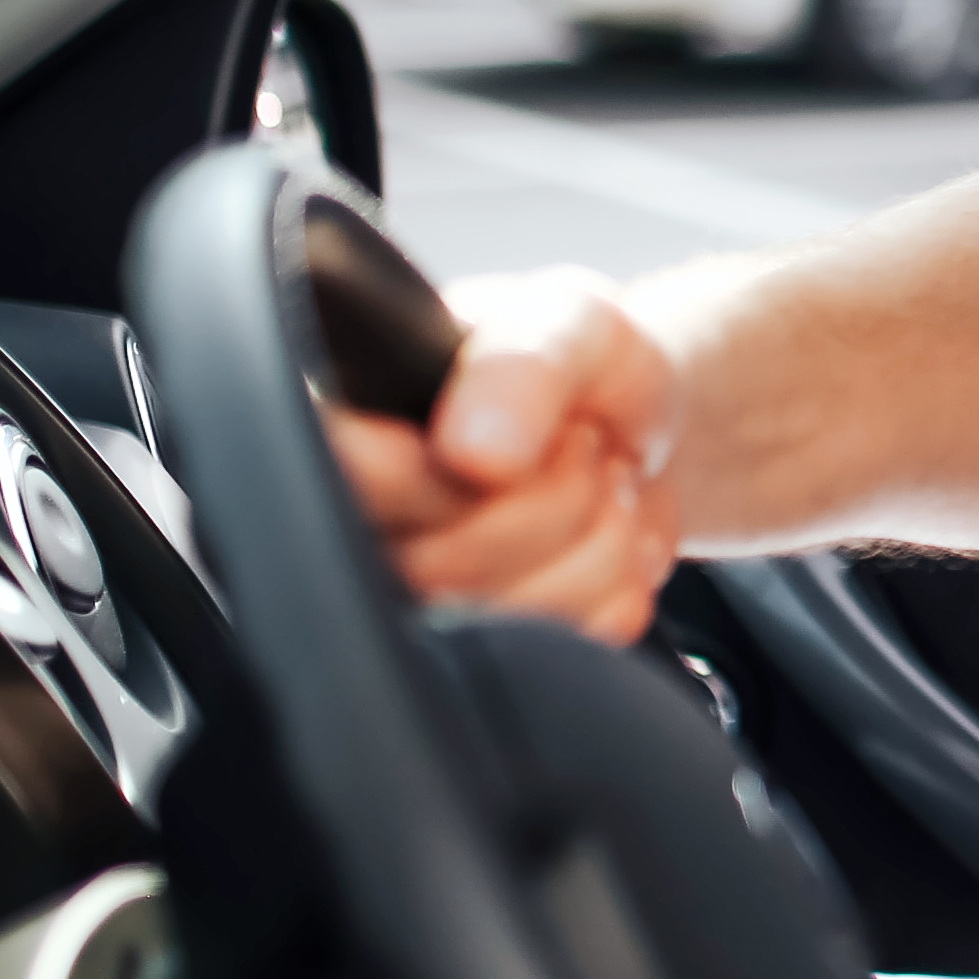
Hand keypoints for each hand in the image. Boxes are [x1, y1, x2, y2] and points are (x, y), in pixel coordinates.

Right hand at [319, 265, 683, 642]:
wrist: (640, 421)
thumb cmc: (573, 364)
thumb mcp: (559, 325)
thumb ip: (517, 370)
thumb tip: (471, 452)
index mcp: (338, 434)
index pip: (353, 488)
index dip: (457, 474)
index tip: (508, 439)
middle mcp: (358, 530)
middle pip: (445, 569)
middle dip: (557, 494)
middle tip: (575, 445)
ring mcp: (422, 603)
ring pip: (516, 618)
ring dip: (598, 535)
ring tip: (594, 482)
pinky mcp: (494, 653)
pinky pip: (576, 642)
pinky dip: (621, 581)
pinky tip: (603, 534)